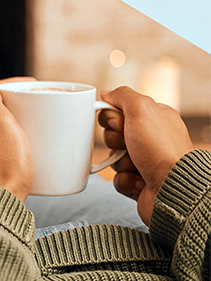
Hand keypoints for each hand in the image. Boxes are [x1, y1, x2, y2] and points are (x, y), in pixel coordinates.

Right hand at [99, 86, 192, 225]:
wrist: (172, 188)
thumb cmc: (161, 149)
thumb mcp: (141, 109)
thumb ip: (123, 95)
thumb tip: (107, 93)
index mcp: (154, 119)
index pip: (119, 111)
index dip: (112, 118)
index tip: (119, 123)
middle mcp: (151, 138)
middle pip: (113, 134)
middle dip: (115, 141)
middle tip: (128, 144)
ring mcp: (145, 160)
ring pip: (114, 157)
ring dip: (120, 162)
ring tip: (137, 165)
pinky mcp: (140, 180)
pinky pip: (118, 178)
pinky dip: (125, 180)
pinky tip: (139, 179)